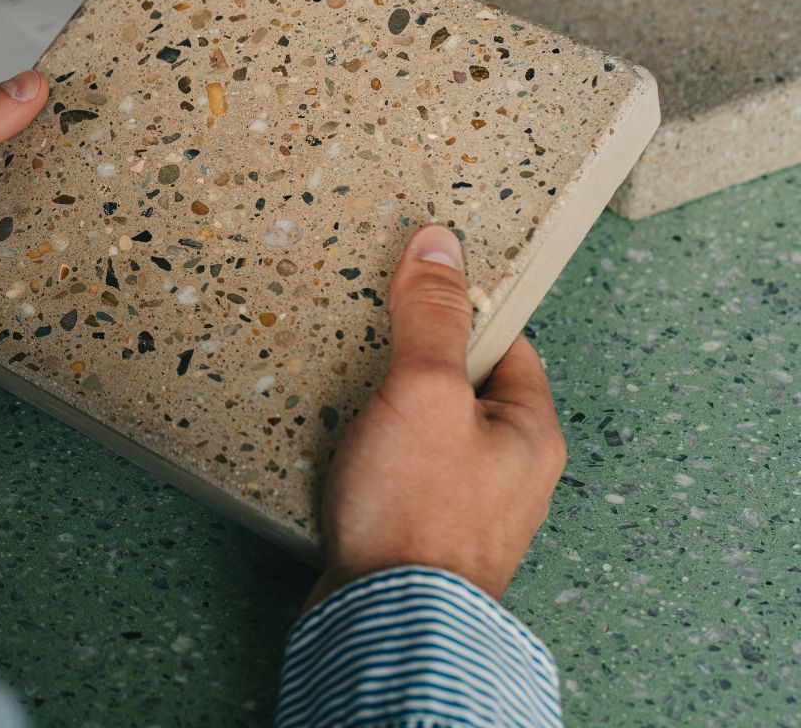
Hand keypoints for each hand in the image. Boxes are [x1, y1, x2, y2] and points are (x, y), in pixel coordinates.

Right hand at [306, 225, 566, 610]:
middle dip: (413, 368)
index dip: (461, 311)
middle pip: (462, 391)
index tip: (418, 291)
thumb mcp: (425, 391)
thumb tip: (440, 244)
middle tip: (369, 347)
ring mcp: (463, 510)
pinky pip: (395, 479)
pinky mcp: (416, 538)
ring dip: (385, 418)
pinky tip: (336, 456)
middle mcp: (509, 475)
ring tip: (345, 401)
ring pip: (426, 437)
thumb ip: (431, 317)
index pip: (507, 344)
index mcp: (531, 435)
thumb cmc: (419, 515)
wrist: (385, 623)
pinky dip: (366, 461)